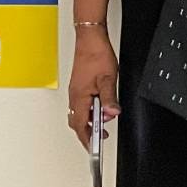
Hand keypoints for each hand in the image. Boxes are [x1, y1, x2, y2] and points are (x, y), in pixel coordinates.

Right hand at [67, 25, 120, 148]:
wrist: (90, 38)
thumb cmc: (96, 54)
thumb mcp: (108, 79)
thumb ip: (110, 98)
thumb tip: (111, 113)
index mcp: (79, 97)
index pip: (80, 125)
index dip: (87, 139)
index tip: (93, 149)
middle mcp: (74, 95)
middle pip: (77, 121)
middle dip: (88, 131)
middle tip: (100, 136)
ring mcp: (76, 90)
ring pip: (79, 112)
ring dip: (90, 119)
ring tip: (104, 119)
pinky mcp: (79, 85)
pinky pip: (81, 103)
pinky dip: (90, 109)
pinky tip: (100, 105)